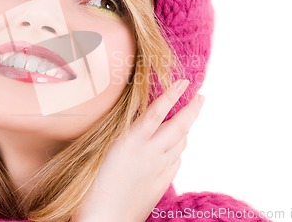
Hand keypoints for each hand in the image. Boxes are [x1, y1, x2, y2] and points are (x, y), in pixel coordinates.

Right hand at [77, 79, 204, 221]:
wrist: (102, 221)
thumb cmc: (91, 187)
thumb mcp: (101, 151)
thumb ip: (120, 134)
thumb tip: (135, 120)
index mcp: (130, 141)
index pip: (157, 112)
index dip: (172, 94)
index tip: (184, 82)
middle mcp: (149, 153)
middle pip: (180, 127)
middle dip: (193, 109)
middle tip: (200, 97)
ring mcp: (158, 170)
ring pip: (181, 144)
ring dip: (186, 129)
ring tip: (186, 119)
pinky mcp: (161, 184)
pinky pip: (176, 161)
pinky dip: (178, 150)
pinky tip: (173, 148)